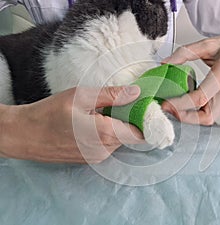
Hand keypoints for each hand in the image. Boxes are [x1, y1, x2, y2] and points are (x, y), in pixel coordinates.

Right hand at [0, 86, 143, 162]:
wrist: (24, 135)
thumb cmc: (50, 113)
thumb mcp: (81, 96)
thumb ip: (112, 95)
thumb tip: (136, 93)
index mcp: (105, 135)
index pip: (140, 133)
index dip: (144, 120)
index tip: (141, 106)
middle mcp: (104, 150)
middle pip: (130, 135)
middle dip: (128, 120)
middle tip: (116, 103)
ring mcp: (97, 157)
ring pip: (119, 140)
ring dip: (116, 126)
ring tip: (99, 112)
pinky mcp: (90, 159)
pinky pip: (107, 145)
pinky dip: (106, 134)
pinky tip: (91, 122)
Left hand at [162, 33, 219, 124]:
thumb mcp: (208, 43)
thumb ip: (185, 52)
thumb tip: (164, 62)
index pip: (200, 98)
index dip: (181, 104)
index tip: (165, 104)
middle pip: (206, 115)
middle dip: (185, 117)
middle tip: (168, 109)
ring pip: (209, 118)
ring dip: (190, 117)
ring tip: (174, 108)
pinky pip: (211, 113)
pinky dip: (196, 113)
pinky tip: (185, 105)